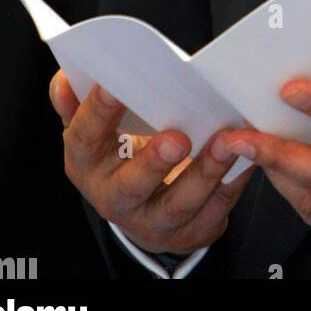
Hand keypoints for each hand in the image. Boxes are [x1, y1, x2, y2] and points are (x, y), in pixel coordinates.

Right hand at [50, 70, 253, 256]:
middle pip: (130, 187)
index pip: (84, 139)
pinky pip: (216, 210)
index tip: (115, 85)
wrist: (146, 208)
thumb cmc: (122, 154)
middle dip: (153, 164)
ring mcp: (152, 221)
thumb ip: (80, 102)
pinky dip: (233, 183)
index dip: (97, 113)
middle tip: (176, 138)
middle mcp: (115, 199)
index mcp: (88, 165)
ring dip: (204, 173)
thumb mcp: (96, 131)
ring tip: (225, 142)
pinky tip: (246, 158)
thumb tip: (64, 80)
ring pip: (179, 204)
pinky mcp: (190, 231)